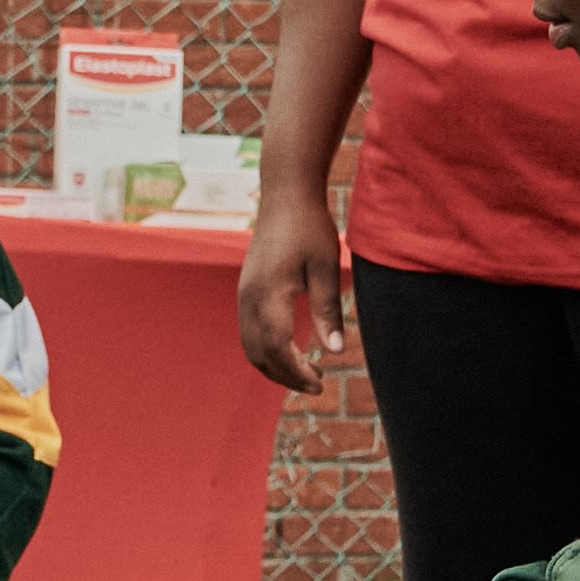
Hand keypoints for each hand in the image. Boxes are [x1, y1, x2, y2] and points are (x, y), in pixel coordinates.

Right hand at [237, 182, 347, 392]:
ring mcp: (243, 294)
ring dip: (274, 365)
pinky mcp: (246, 290)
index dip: (296, 372)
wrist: (285, 195)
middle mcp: (248, 297)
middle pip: (258, 353)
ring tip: (305, 372)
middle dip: (285, 376)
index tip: (320, 383)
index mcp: (268, 293)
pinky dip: (267, 349)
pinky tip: (292, 349)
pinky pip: (249, 331)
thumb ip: (328, 310)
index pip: (277, 347)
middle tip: (317, 385)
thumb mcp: (326, 267)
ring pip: (250, 345)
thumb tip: (336, 351)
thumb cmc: (310, 227)